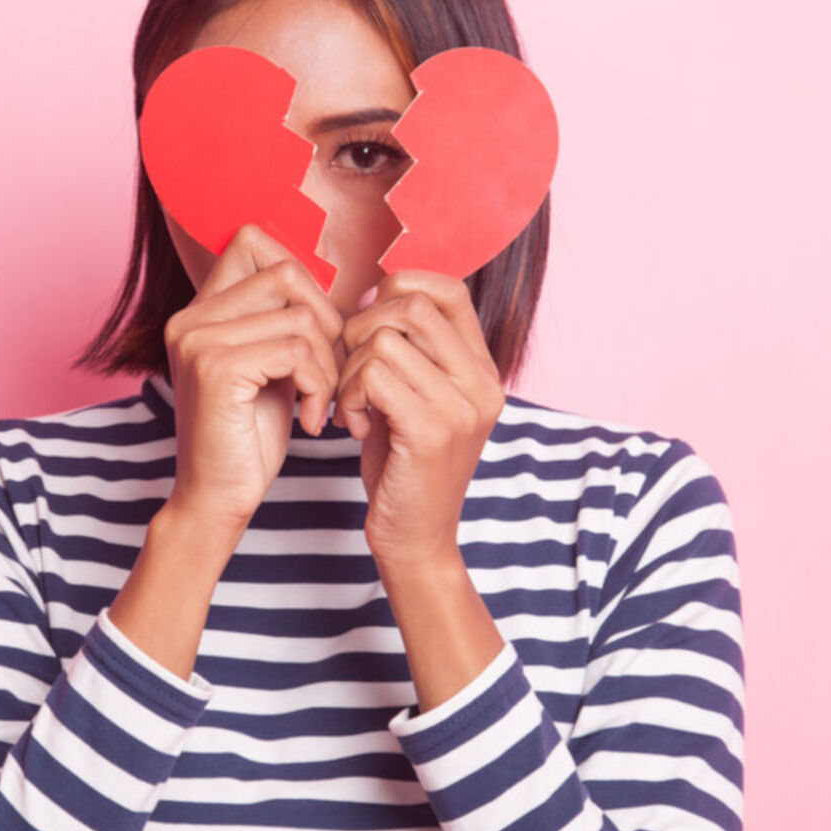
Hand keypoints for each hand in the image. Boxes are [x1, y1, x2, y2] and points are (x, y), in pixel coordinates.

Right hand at [162, 223, 344, 555]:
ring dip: (328, 365)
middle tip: (328, 373)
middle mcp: (190, 317)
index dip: (301, 276)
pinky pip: (297, 351)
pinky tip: (311, 420)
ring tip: (321, 402)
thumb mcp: (270, 365)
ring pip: (301, 316)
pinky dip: (319, 387)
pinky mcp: (215, 368)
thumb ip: (281, 318)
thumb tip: (324, 268)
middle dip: (326, 321)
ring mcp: (198, 340)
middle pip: (288, 273)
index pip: (252, 239)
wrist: (217, 500)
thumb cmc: (249, 436)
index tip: (318, 330)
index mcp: (200, 310)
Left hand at [332, 270, 505, 567]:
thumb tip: (375, 289)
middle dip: (360, 329)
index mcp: (483, 369)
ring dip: (347, 370)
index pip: (448, 289)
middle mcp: (482, 383)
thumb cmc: (405, 466)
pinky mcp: (432, 430)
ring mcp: (462, 406)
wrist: (417, 541)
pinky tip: (351, 427)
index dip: (398, 290)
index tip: (367, 325)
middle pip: (410, 306)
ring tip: (351, 406)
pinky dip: (348, 396)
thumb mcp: (416, 397)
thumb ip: (410, 349)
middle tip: (349, 371)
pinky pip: (373, 375)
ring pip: (382, 340)